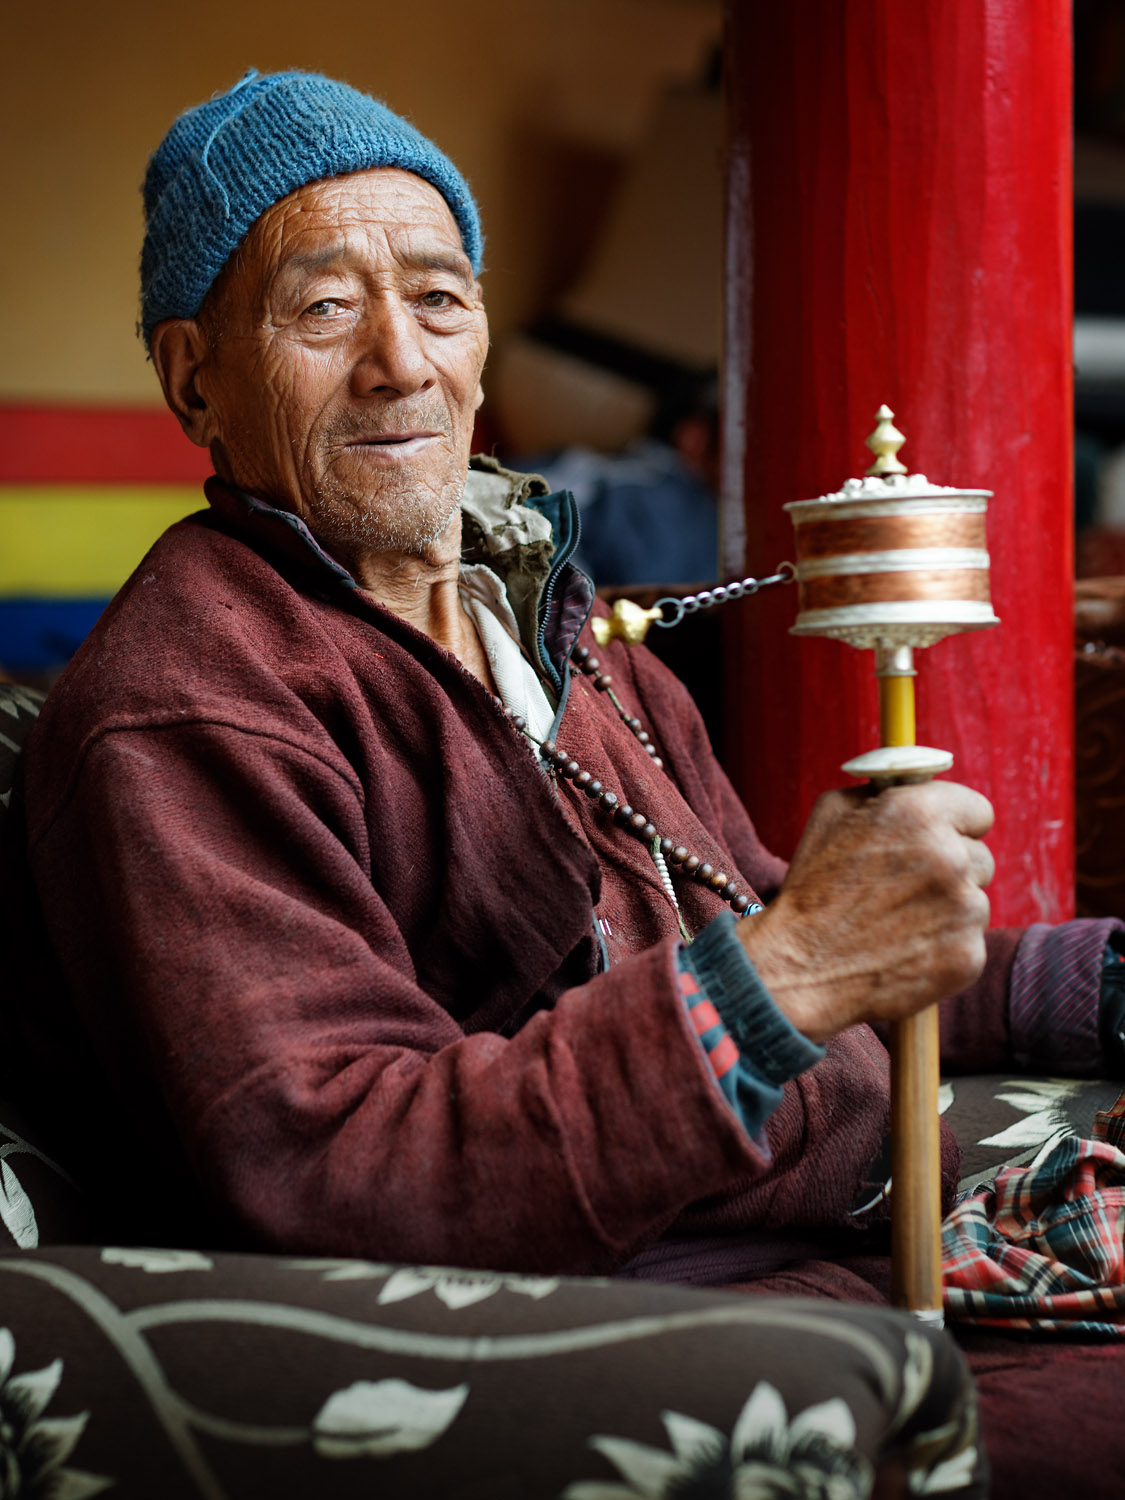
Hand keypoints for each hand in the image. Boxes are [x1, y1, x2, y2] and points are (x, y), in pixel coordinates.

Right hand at [739, 781, 993, 1043]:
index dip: (957, 824)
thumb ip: (882, 791)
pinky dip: (944, 947)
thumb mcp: (832, 814)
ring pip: (975, 902)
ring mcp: (965, 910)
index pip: (978, 810)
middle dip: (952, 869)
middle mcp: (951, 857)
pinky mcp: (968, 956)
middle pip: (980, 858)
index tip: (944, 837)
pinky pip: (969, 942)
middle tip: (908, 887)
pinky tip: (905, 949)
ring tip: (898, 922)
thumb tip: (914, 784)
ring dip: (948, 910)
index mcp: (920, 814)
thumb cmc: (812, 887)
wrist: (801, 967)